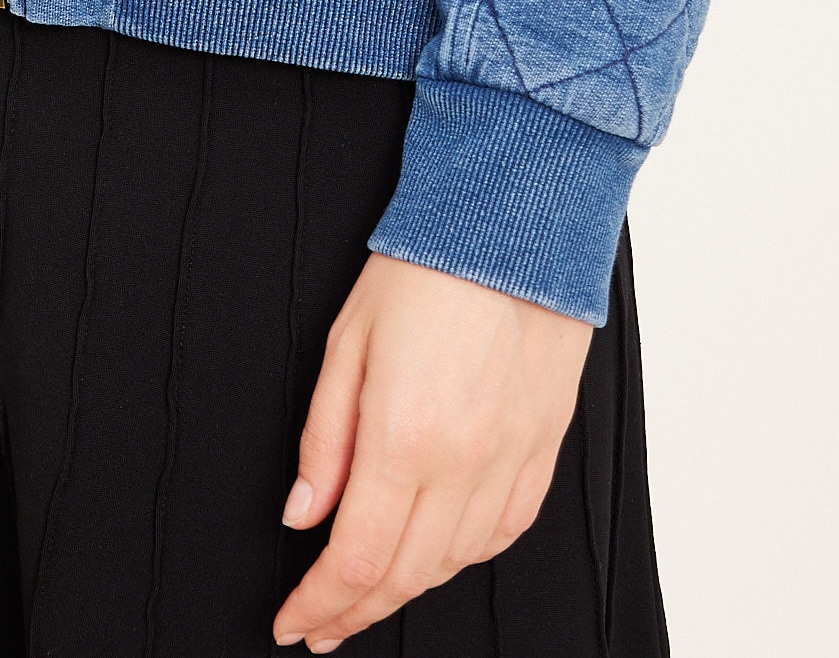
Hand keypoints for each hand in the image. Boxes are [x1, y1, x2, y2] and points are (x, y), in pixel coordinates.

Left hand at [272, 249, 591, 648]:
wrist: (515, 221)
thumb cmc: (426, 265)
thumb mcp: (346, 339)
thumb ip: (324, 437)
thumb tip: (303, 511)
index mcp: (405, 434)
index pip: (356, 558)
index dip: (319, 603)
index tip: (294, 621)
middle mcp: (465, 461)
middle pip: (404, 575)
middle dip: (354, 611)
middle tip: (322, 624)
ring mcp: (512, 458)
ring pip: (454, 563)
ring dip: (406, 589)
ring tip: (369, 593)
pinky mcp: (544, 447)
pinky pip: (504, 532)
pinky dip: (464, 557)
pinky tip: (437, 555)